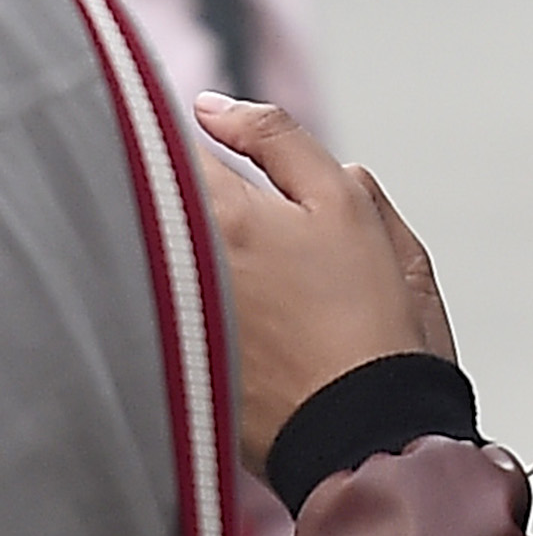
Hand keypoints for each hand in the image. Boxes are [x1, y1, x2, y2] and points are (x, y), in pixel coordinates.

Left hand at [194, 95, 456, 475]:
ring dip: (200, 250)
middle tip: (264, 229)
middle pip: (157, 200)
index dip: (189, 139)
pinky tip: (262, 324)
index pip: (166, 144)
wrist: (367, 428)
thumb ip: (281, 142)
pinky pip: (170, 301)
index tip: (219, 146)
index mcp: (223, 213)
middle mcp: (182, 260)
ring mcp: (174, 311)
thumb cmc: (373, 323)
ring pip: (165, 251)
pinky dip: (201, 297)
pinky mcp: (175, 354)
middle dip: (195, 195)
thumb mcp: (349, 209)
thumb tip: (215, 107)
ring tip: (273, 286)